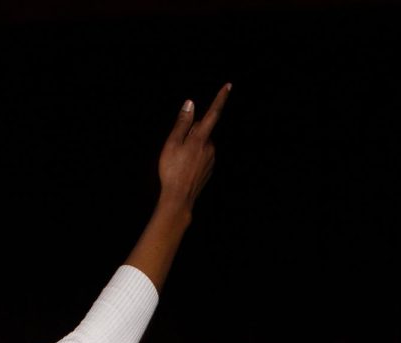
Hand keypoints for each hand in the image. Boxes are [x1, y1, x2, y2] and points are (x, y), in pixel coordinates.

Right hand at [158, 83, 230, 212]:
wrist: (179, 198)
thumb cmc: (172, 170)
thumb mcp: (172, 143)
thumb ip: (182, 122)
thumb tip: (190, 104)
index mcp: (201, 138)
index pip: (213, 113)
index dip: (220, 98)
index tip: (228, 86)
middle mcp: (210, 147)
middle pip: (201, 130)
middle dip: (191, 133)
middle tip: (176, 148)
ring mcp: (211, 159)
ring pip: (201, 144)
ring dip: (191, 147)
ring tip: (179, 161)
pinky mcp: (210, 169)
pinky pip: (202, 156)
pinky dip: (193, 158)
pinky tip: (184, 168)